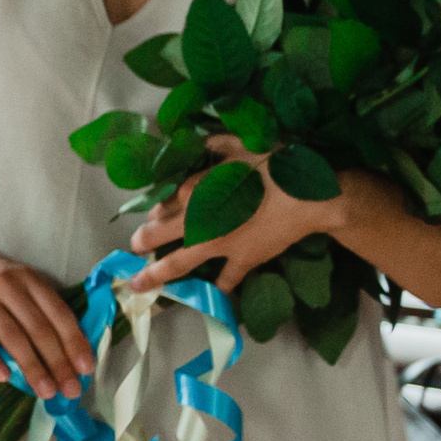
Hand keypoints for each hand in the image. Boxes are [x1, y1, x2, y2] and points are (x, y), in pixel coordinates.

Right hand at [0, 230, 96, 399]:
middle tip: (70, 389)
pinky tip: (3, 377)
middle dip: (58, 362)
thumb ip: (37, 305)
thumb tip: (66, 350)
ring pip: (11, 334)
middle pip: (38, 327)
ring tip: (45, 391)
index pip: (58, 312)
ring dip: (32, 366)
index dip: (75, 341)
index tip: (86, 368)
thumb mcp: (16, 278)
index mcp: (27, 277)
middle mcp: (5, 283)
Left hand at [127, 136, 348, 292]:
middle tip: (132, 249)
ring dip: (157, 274)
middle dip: (142, 242)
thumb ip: (216, 145)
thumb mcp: (241, 144)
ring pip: (179, 264)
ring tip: (139, 284)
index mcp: (195, 190)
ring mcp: (219, 246)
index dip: (154, 210)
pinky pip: (225, 281)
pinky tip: (209, 298)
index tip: (150, 216)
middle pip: (159, 235)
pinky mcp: (242, 261)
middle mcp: (199, 221)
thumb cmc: (274, 165)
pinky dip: (217, 291)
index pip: (163, 203)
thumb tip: (201, 141)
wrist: (308, 197)